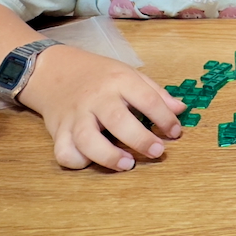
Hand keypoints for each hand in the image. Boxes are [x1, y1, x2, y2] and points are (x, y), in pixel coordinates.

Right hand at [17, 45, 185, 171]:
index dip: (164, 118)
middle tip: (158, 151)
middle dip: (140, 139)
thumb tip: (181, 110)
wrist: (55, 70)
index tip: (175, 132)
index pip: (146, 98)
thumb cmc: (99, 76)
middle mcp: (97, 98)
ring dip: (109, 156)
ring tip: (128, 164)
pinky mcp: (58, 131)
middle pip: (118, 120)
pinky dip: (77, 160)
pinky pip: (64, 151)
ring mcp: (76, 115)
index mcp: (118, 81)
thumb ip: (155, 93)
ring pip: (87, 139)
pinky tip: (91, 161)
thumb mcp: (129, 74)